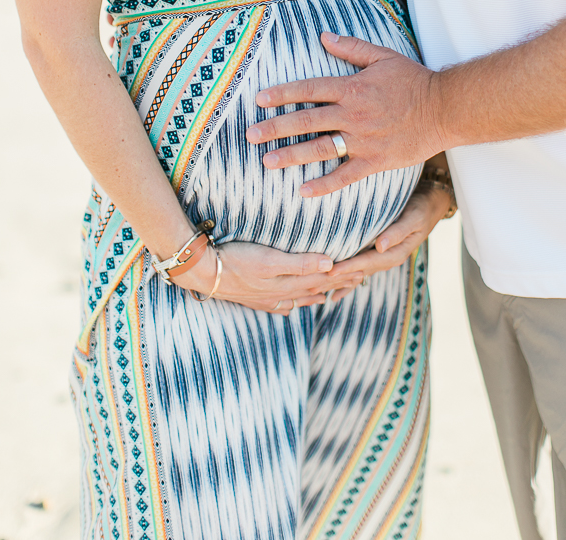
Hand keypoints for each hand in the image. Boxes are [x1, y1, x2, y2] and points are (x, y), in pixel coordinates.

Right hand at [171, 240, 363, 313]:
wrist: (201, 272)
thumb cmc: (236, 260)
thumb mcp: (270, 260)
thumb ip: (300, 263)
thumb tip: (330, 264)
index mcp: (289, 282)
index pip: (324, 279)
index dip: (344, 275)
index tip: (363, 270)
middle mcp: (281, 293)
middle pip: (316, 290)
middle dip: (338, 285)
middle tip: (359, 280)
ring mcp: (267, 298)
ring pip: (300, 298)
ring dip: (319, 295)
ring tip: (333, 295)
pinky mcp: (253, 298)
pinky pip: (280, 304)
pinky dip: (292, 304)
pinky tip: (292, 306)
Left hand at [246, 32, 442, 196]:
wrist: (444, 108)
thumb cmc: (413, 80)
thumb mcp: (382, 56)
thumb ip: (351, 47)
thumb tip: (322, 36)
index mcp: (352, 88)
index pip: (309, 90)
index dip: (282, 94)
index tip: (260, 100)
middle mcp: (353, 115)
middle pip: (306, 121)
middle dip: (276, 128)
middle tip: (251, 135)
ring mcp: (363, 140)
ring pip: (320, 149)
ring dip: (292, 156)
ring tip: (267, 162)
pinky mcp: (375, 161)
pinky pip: (345, 176)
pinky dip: (324, 185)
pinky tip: (303, 190)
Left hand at [326, 180, 450, 301]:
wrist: (431, 203)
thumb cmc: (422, 207)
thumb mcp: (413, 217)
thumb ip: (397, 232)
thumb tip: (380, 246)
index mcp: (395, 253)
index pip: (367, 263)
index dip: (348, 267)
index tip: (330, 272)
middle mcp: (387, 259)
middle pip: (359, 273)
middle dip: (338, 280)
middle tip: (313, 286)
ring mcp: (383, 258)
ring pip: (357, 274)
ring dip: (339, 282)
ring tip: (317, 291)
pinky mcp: (379, 253)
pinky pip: (361, 270)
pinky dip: (348, 283)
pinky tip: (334, 296)